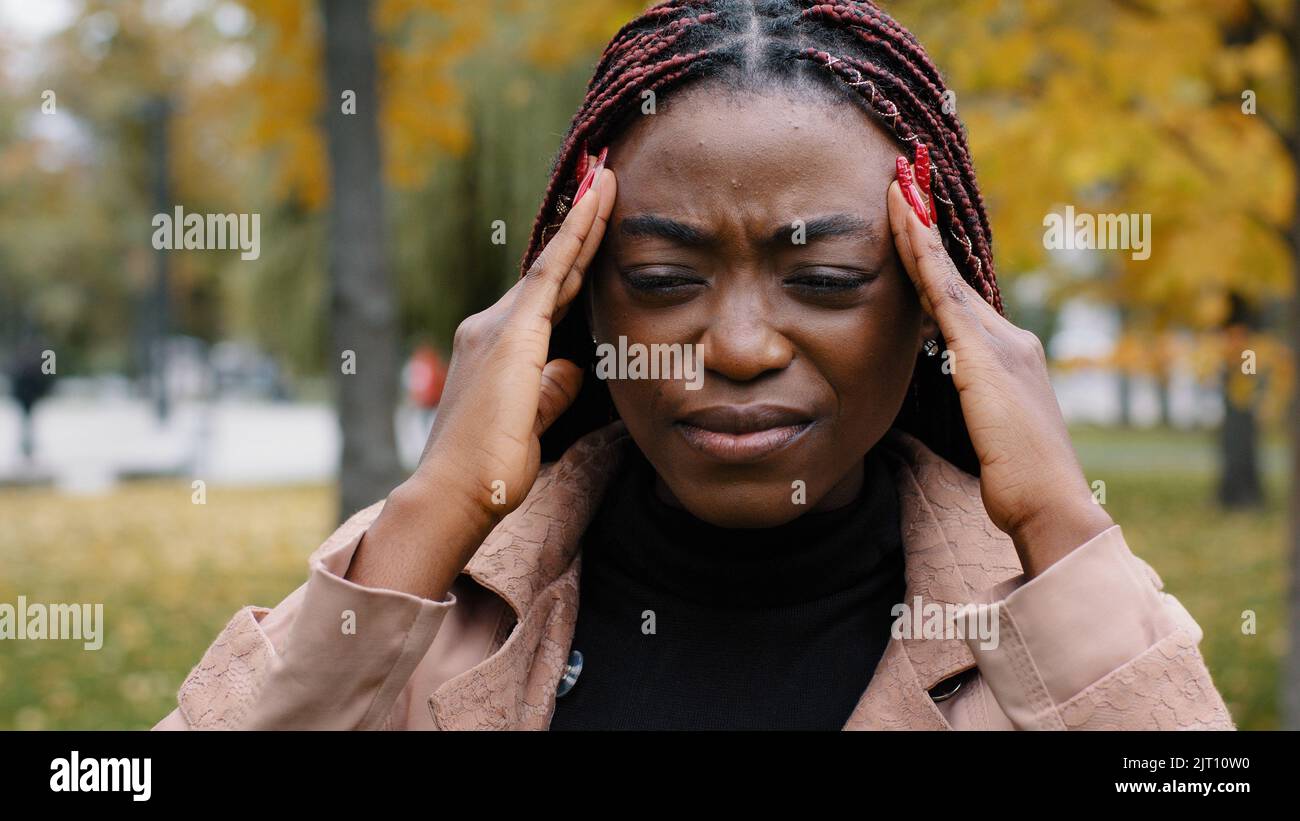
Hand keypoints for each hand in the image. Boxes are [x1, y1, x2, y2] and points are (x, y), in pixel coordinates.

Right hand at [346, 156, 615, 600]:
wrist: (455, 492)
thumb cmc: (489, 470)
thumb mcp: (532, 422)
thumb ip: (551, 390)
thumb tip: (573, 366)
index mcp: (497, 348)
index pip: (549, 295)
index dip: (575, 258)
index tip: (597, 221)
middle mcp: (491, 327)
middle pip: (552, 269)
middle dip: (582, 223)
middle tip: (606, 176)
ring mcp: (498, 327)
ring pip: (555, 264)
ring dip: (585, 218)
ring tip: (608, 175)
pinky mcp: (513, 334)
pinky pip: (553, 271)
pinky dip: (578, 233)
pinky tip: (598, 200)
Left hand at [887, 154, 1112, 577]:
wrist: (1051, 505)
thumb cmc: (1019, 483)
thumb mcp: (988, 435)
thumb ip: (970, 405)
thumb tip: (947, 398)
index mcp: (1007, 356)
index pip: (957, 296)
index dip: (932, 256)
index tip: (912, 218)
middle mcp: (1007, 338)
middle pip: (951, 272)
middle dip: (925, 223)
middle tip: (903, 175)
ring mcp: (998, 343)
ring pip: (945, 273)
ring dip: (919, 225)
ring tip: (897, 183)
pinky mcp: (982, 355)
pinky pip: (943, 293)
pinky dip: (921, 254)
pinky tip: (905, 224)